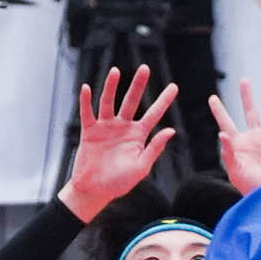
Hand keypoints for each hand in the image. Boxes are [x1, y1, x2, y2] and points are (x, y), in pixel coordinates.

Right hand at [59, 65, 177, 222]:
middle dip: (138, 85)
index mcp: (138, 135)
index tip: (174, 86)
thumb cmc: (119, 183)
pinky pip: (87, 113)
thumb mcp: (141, 167)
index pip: (154, 114)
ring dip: (112, 87)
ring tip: (116, 71)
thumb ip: (155, 148)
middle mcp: (123, 127)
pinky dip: (86, 101)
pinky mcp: (89, 131)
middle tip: (145, 68)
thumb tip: (171, 130)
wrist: (94, 191)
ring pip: (108, 102)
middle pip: (132, 101)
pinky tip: (87, 88)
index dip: (164, 100)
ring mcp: (105, 127)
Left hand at [210, 77, 260, 195]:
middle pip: (250, 111)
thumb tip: (221, 133)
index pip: (226, 123)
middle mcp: (255, 138)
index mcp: (239, 144)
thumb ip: (228, 152)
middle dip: (247, 96)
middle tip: (244, 80)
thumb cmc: (251, 188)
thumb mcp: (236, 171)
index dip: (219, 110)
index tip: (211, 98)